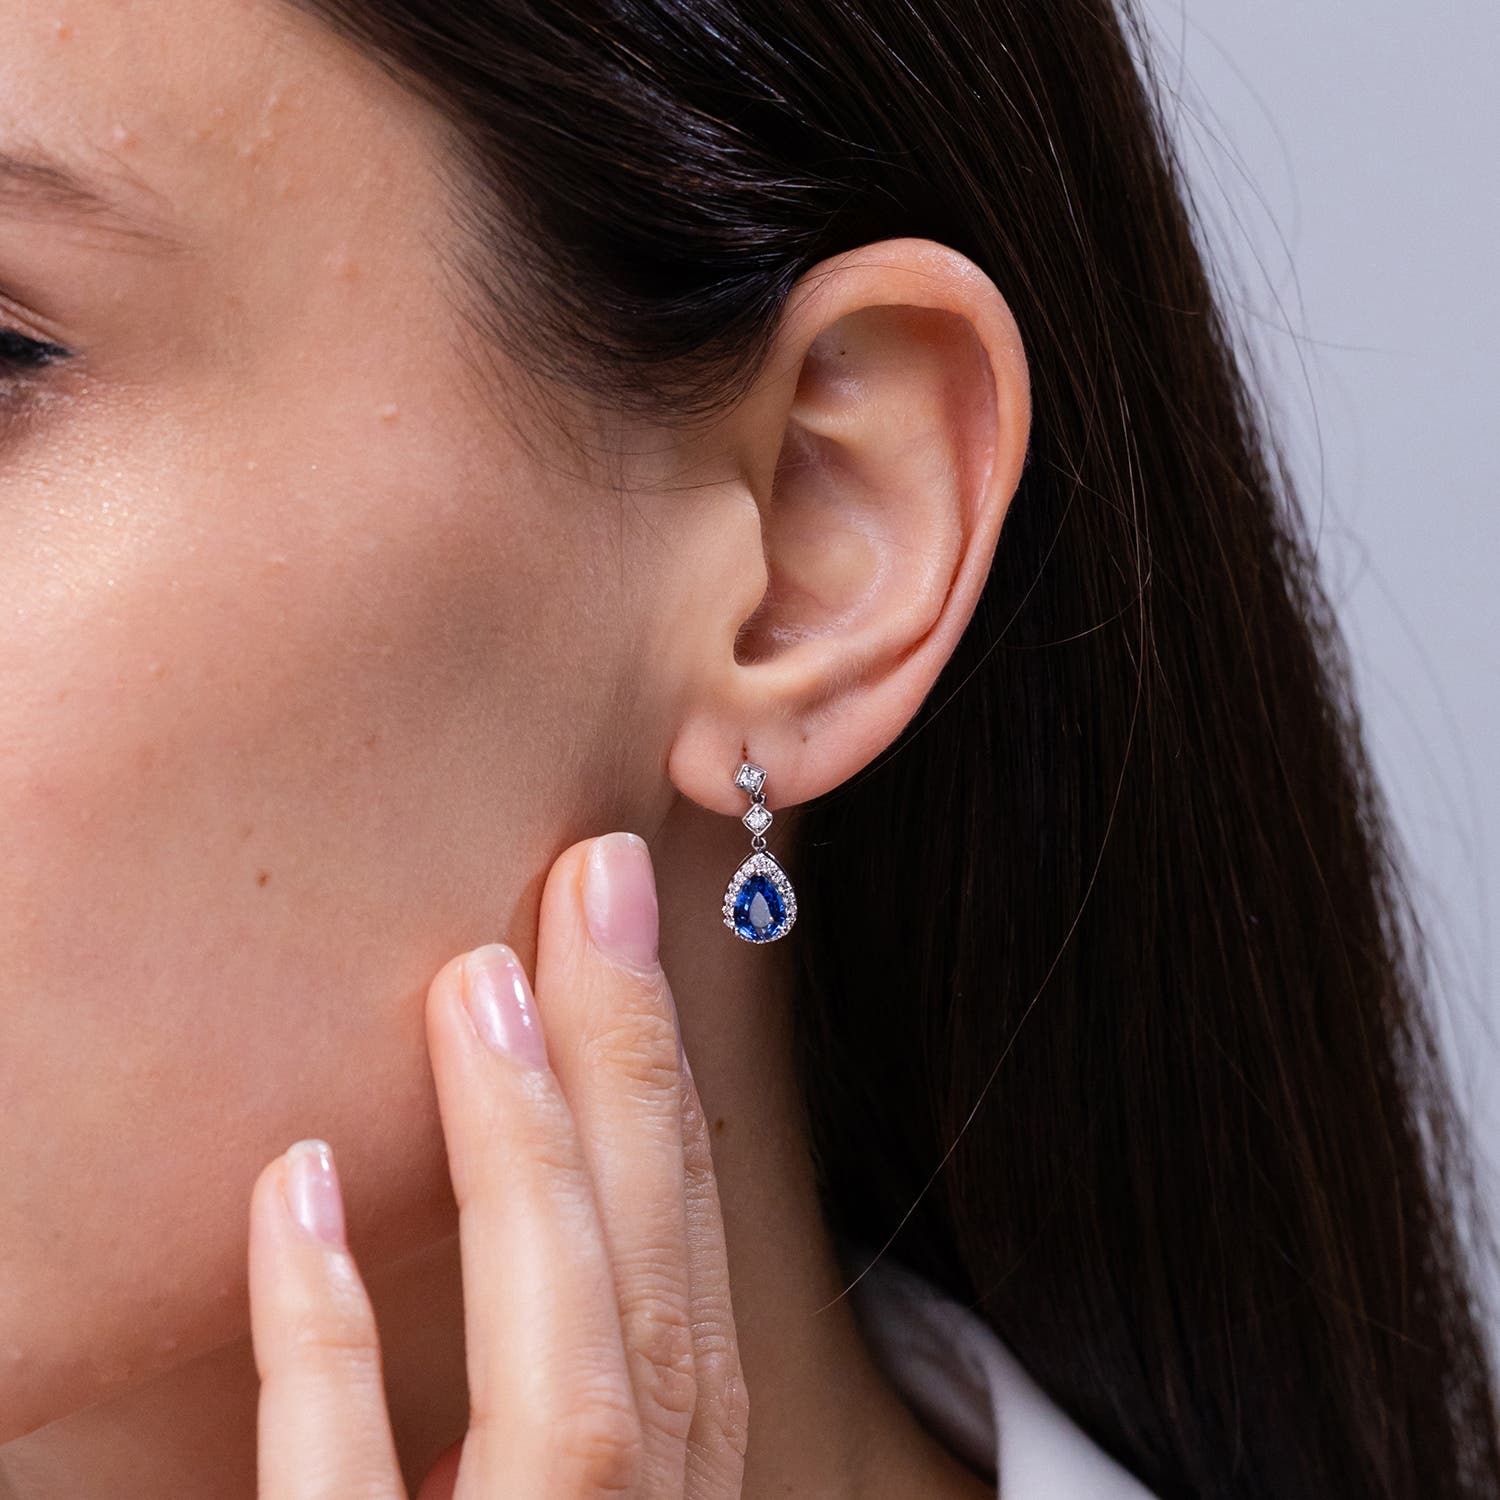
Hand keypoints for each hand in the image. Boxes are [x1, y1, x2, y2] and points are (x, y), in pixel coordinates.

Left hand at [246, 831, 749, 1498]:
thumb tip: (509, 1221)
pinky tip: (300, 1183)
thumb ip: (523, 1419)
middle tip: (600, 879)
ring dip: (531, 1161)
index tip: (629, 952)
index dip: (665, 1110)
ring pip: (577, 1381)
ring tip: (481, 981)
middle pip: (657, 1299)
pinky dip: (327, 1337)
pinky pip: (345, 1493)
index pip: (687, 1293)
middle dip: (634, 1073)